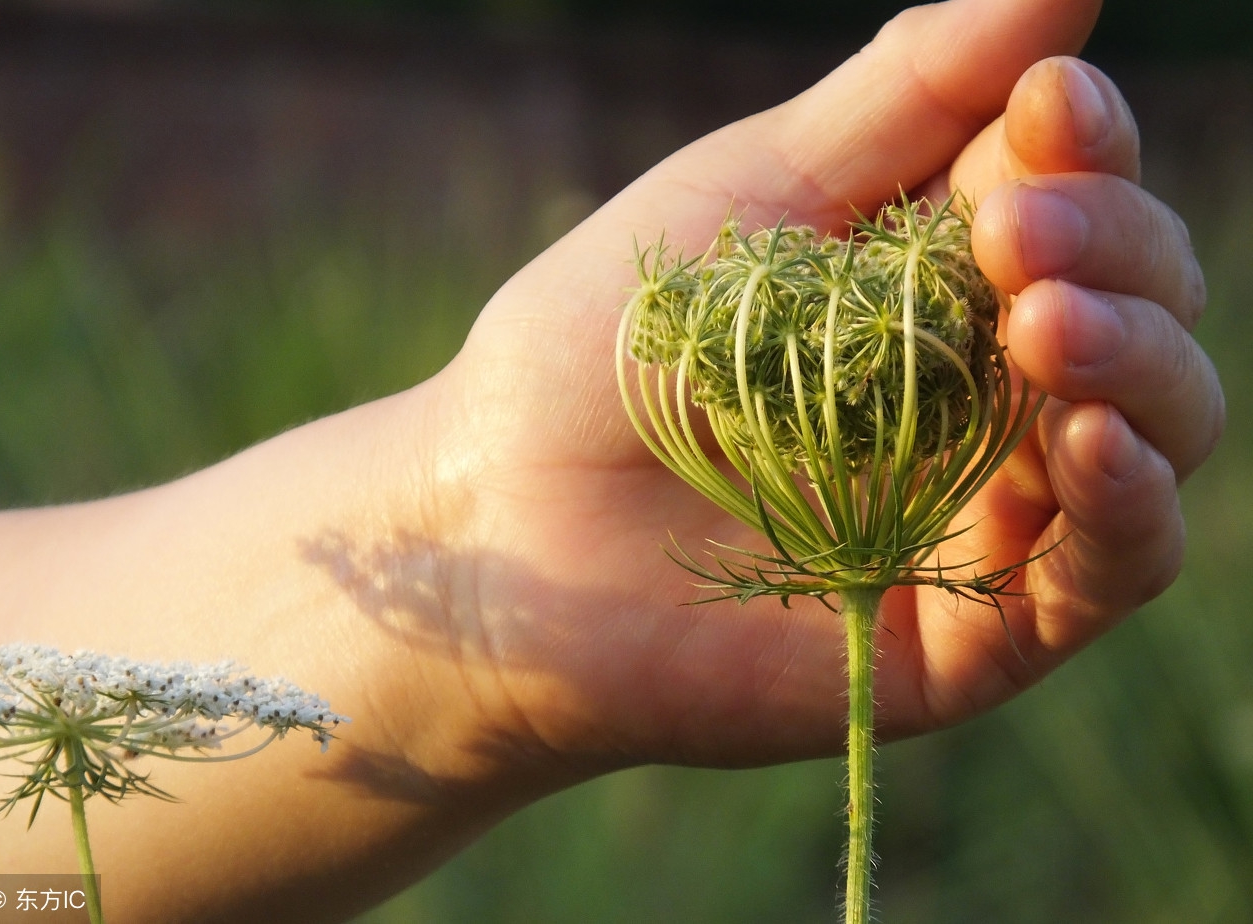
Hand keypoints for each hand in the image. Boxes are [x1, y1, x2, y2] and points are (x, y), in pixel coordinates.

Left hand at [421, 0, 1222, 774]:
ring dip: (1137, 362)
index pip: (1075, 200)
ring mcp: (981, 511)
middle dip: (1107, 247)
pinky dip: (1130, 504)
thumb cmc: (601, 344)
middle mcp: (979, 389)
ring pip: (1151, 432)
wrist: (502, 518)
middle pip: (1134, 307)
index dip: (1084, 149)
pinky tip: (1091, 438)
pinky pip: (1105, 574)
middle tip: (1015, 232)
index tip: (1047, 105)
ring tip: (1049, 322)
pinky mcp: (967, 633)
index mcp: (934, 278)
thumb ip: (908, 95)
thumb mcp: (754, 191)